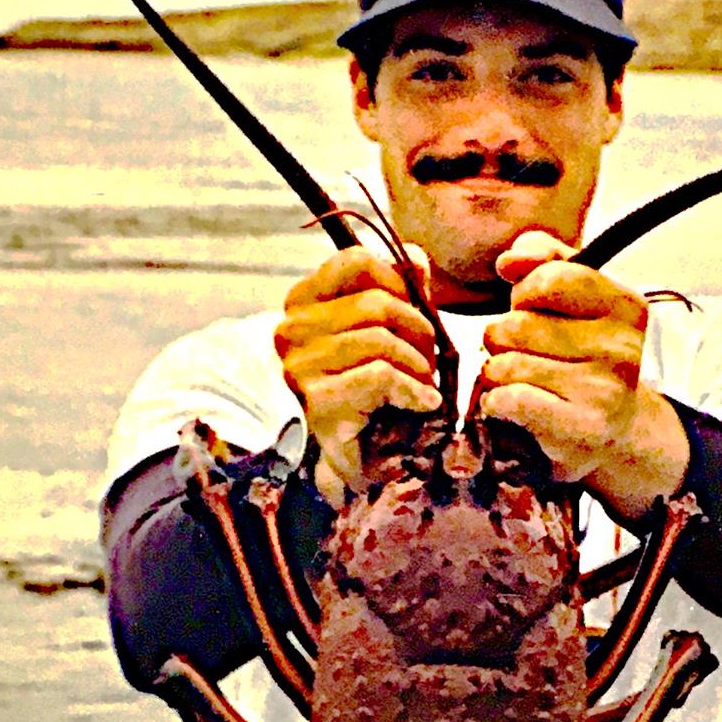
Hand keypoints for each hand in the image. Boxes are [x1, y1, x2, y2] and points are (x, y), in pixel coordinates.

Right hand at [274, 246, 441, 503]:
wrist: (360, 465)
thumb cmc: (375, 395)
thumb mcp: (391, 333)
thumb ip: (402, 292)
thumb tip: (414, 256)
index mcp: (302, 304)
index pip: (355, 261)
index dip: (398, 280)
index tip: (416, 311)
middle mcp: (291, 332)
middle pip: (376, 302)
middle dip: (418, 331)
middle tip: (430, 360)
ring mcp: (300, 368)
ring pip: (380, 339)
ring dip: (418, 365)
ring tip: (424, 384)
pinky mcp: (320, 403)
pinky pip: (381, 376)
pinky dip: (414, 390)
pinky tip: (423, 403)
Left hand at [477, 232, 688, 520]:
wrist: (617, 434)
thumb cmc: (587, 358)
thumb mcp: (579, 298)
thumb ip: (544, 257)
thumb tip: (509, 261)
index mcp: (626, 307)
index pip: (550, 278)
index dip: (525, 293)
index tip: (531, 310)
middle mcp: (622, 349)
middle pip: (518, 325)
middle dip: (504, 337)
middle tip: (521, 353)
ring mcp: (604, 391)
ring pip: (507, 364)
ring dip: (496, 372)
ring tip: (516, 380)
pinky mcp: (579, 430)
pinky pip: (509, 400)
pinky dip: (495, 402)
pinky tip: (509, 405)